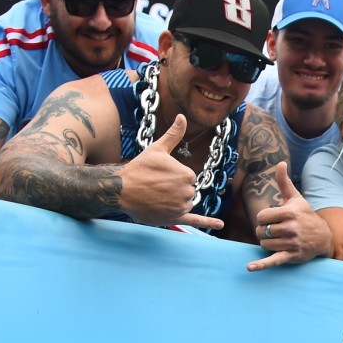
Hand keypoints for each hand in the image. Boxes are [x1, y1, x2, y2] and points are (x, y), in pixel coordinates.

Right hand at [119, 116, 222, 230]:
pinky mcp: (175, 218)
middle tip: (156, 186)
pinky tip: (220, 225)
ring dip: (175, 201)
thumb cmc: (140, 168)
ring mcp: (181, 206)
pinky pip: (195, 221)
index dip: (174, 176)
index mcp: (188, 175)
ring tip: (157, 196)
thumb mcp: (158, 148)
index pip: (188, 177)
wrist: (122, 189)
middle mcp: (188, 191)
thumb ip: (174, 135)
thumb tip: (182, 117)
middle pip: (188, 191)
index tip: (160, 175)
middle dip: (174, 189)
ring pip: (185, 203)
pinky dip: (209, 222)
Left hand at [248, 162, 333, 270]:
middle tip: (274, 231)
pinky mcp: (292, 255)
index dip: (263, 219)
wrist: (324, 236)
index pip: (261, 217)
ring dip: (267, 243)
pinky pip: (273, 261)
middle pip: (261, 231)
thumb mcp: (296, 198)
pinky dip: (261, 265)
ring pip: (264, 244)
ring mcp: (291, 243)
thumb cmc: (306, 215)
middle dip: (264, 231)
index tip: (272, 219)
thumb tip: (280, 163)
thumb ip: (284, 182)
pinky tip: (250, 268)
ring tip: (277, 239)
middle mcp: (290, 228)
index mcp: (288, 212)